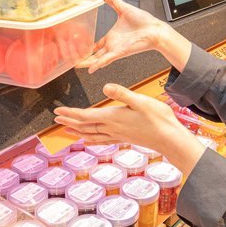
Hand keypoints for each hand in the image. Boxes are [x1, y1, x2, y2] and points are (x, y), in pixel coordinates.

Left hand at [54, 84, 204, 174]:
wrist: (169, 138)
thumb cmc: (158, 119)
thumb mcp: (141, 101)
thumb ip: (122, 93)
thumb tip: (105, 86)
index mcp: (113, 117)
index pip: (86, 116)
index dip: (70, 113)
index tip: (58, 111)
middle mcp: (112, 128)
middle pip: (85, 126)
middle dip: (69, 121)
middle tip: (56, 118)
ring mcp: (118, 135)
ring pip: (91, 134)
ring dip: (77, 131)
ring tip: (66, 130)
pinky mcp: (124, 138)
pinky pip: (102, 140)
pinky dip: (92, 139)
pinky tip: (89, 140)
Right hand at [77, 0, 170, 72]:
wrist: (154, 29)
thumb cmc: (143, 21)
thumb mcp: (124, 8)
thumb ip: (113, 1)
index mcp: (113, 35)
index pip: (99, 44)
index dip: (90, 47)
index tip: (82, 49)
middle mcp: (113, 44)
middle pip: (96, 54)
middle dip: (85, 58)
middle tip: (75, 61)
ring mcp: (115, 49)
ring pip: (98, 59)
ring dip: (88, 63)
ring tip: (77, 66)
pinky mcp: (119, 53)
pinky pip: (106, 60)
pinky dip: (98, 64)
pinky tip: (90, 68)